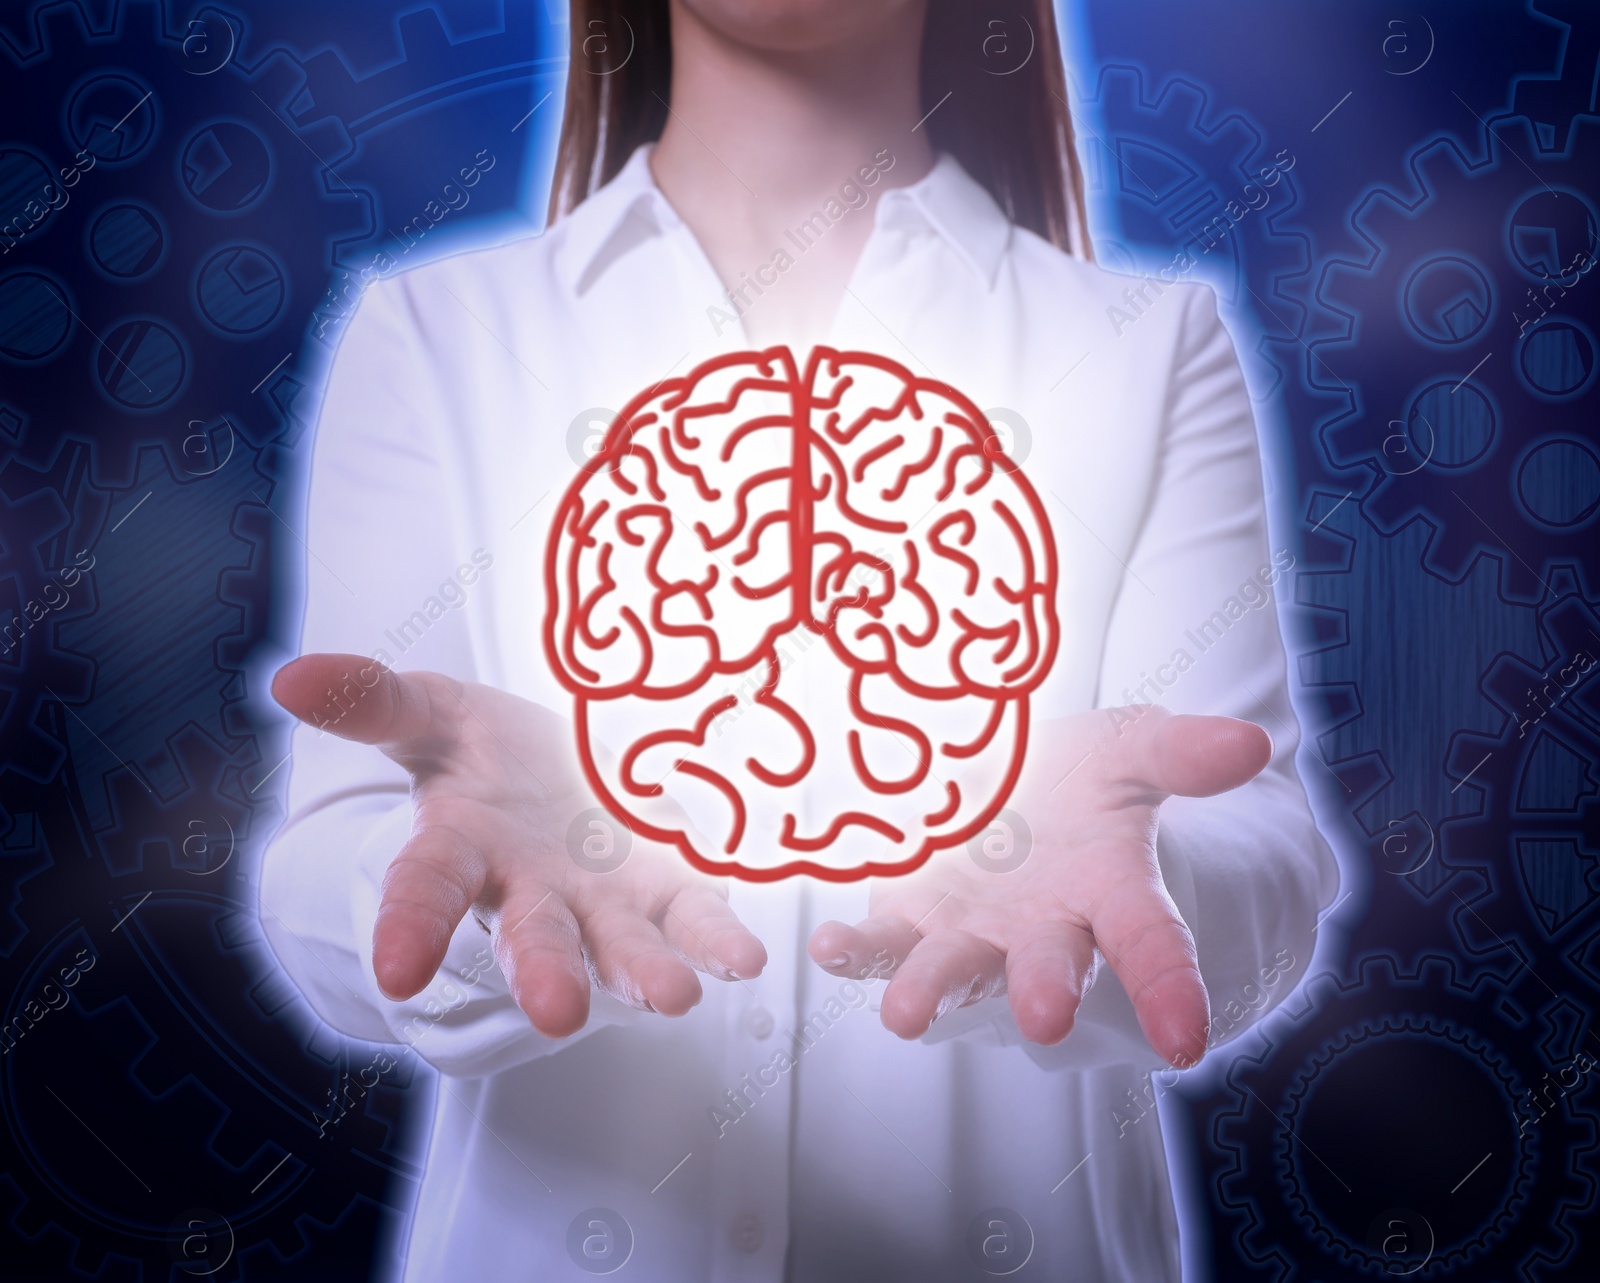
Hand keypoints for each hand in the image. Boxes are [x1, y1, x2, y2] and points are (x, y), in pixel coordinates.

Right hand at [273, 654, 765, 1037]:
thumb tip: (290, 679)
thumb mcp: (435, 711)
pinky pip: (692, 916)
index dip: (411, 925)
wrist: (570, 762)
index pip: (428, 889)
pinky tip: (742, 957)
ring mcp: (603, 897)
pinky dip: (716, 936)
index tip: (397, 971)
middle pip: (532, 935)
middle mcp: (532, 887)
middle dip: (543, 971)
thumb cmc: (493, 750)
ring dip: (644, 970)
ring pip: (619, 941)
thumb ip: (375, 701)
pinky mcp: (667, 888)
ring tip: (675, 994)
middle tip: (559, 1011)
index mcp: (465, 844)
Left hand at [807, 706, 1270, 1066]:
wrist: (999, 778)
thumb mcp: (1127, 749)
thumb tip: (1251, 745)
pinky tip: (830, 947)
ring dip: (931, 992)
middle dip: (1045, 989)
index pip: (1149, 941)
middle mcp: (1041, 928)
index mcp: (1107, 888)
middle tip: (1045, 1016)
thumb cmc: (1075, 777)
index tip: (1187, 1040)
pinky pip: (879, 941)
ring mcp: (970, 930)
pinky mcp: (905, 918)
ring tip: (908, 1015)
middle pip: (1048, 965)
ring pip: (954, 970)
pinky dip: (855, 950)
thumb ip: (1177, 752)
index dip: (1170, 989)